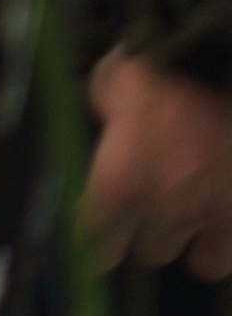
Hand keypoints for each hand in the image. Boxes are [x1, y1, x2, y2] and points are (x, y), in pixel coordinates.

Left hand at [86, 53, 231, 277]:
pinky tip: (225, 212)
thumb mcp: (114, 80)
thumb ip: (105, 109)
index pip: (98, 244)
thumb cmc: (159, 64)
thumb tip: (109, 117)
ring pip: (202, 262)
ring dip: (197, 243)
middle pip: (151, 253)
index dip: (99, 241)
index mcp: (120, 184)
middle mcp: (166, 213)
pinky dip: (229, 235)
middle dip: (150, 232)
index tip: (103, 236)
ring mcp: (216, 217)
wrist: (217, 54)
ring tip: (195, 216)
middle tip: (155, 207)